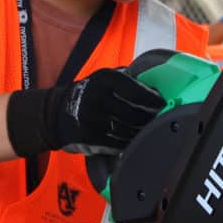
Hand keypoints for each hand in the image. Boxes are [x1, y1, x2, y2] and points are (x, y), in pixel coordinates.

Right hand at [7, 68, 164, 157]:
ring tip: (149, 131)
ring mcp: (94, 118)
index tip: (164, 105)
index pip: (138, 91)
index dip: (154, 100)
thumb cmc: (90, 93)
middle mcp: (99, 97)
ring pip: (129, 130)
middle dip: (151, 119)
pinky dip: (129, 143)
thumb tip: (158, 84)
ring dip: (142, 133)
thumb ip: (128, 78)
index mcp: (106, 79)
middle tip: (161, 121)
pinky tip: (135, 141)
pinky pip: (118, 143)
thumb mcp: (104, 78)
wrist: (57, 112)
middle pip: (136, 114)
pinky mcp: (90, 136)